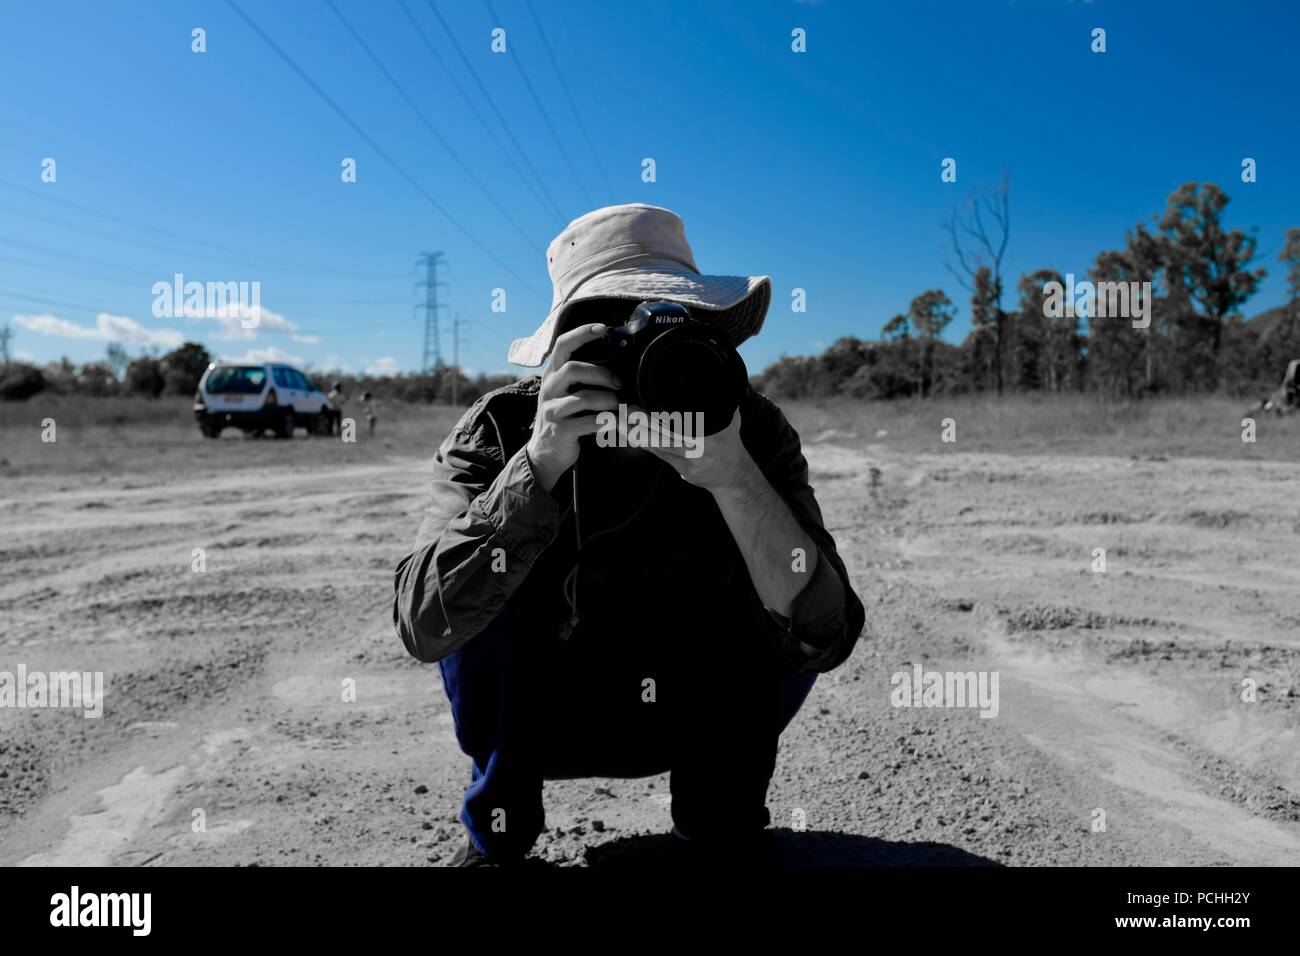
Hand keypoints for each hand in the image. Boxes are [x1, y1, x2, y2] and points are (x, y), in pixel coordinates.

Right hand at [525, 323, 622, 491]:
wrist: (545, 452)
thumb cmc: (565, 417)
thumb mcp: (566, 393)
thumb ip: (583, 378)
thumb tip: (617, 366)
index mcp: (553, 374)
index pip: (564, 345)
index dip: (583, 333)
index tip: (604, 328)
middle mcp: (549, 389)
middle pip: (573, 369)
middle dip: (601, 373)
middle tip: (618, 383)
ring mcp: (552, 410)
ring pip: (583, 397)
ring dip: (607, 400)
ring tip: (617, 405)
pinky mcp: (560, 430)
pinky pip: (588, 422)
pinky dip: (606, 421)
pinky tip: (613, 422)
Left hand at [626, 406, 759, 494]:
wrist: (734, 475)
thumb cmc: (729, 440)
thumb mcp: (729, 417)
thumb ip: (718, 400)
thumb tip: (712, 376)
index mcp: (712, 434)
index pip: (682, 423)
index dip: (661, 416)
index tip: (644, 402)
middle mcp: (700, 449)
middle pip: (666, 434)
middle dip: (643, 422)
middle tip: (624, 409)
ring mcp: (690, 462)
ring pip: (659, 445)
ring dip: (636, 433)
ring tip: (618, 421)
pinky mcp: (682, 470)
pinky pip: (659, 455)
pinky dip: (643, 444)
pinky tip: (627, 435)